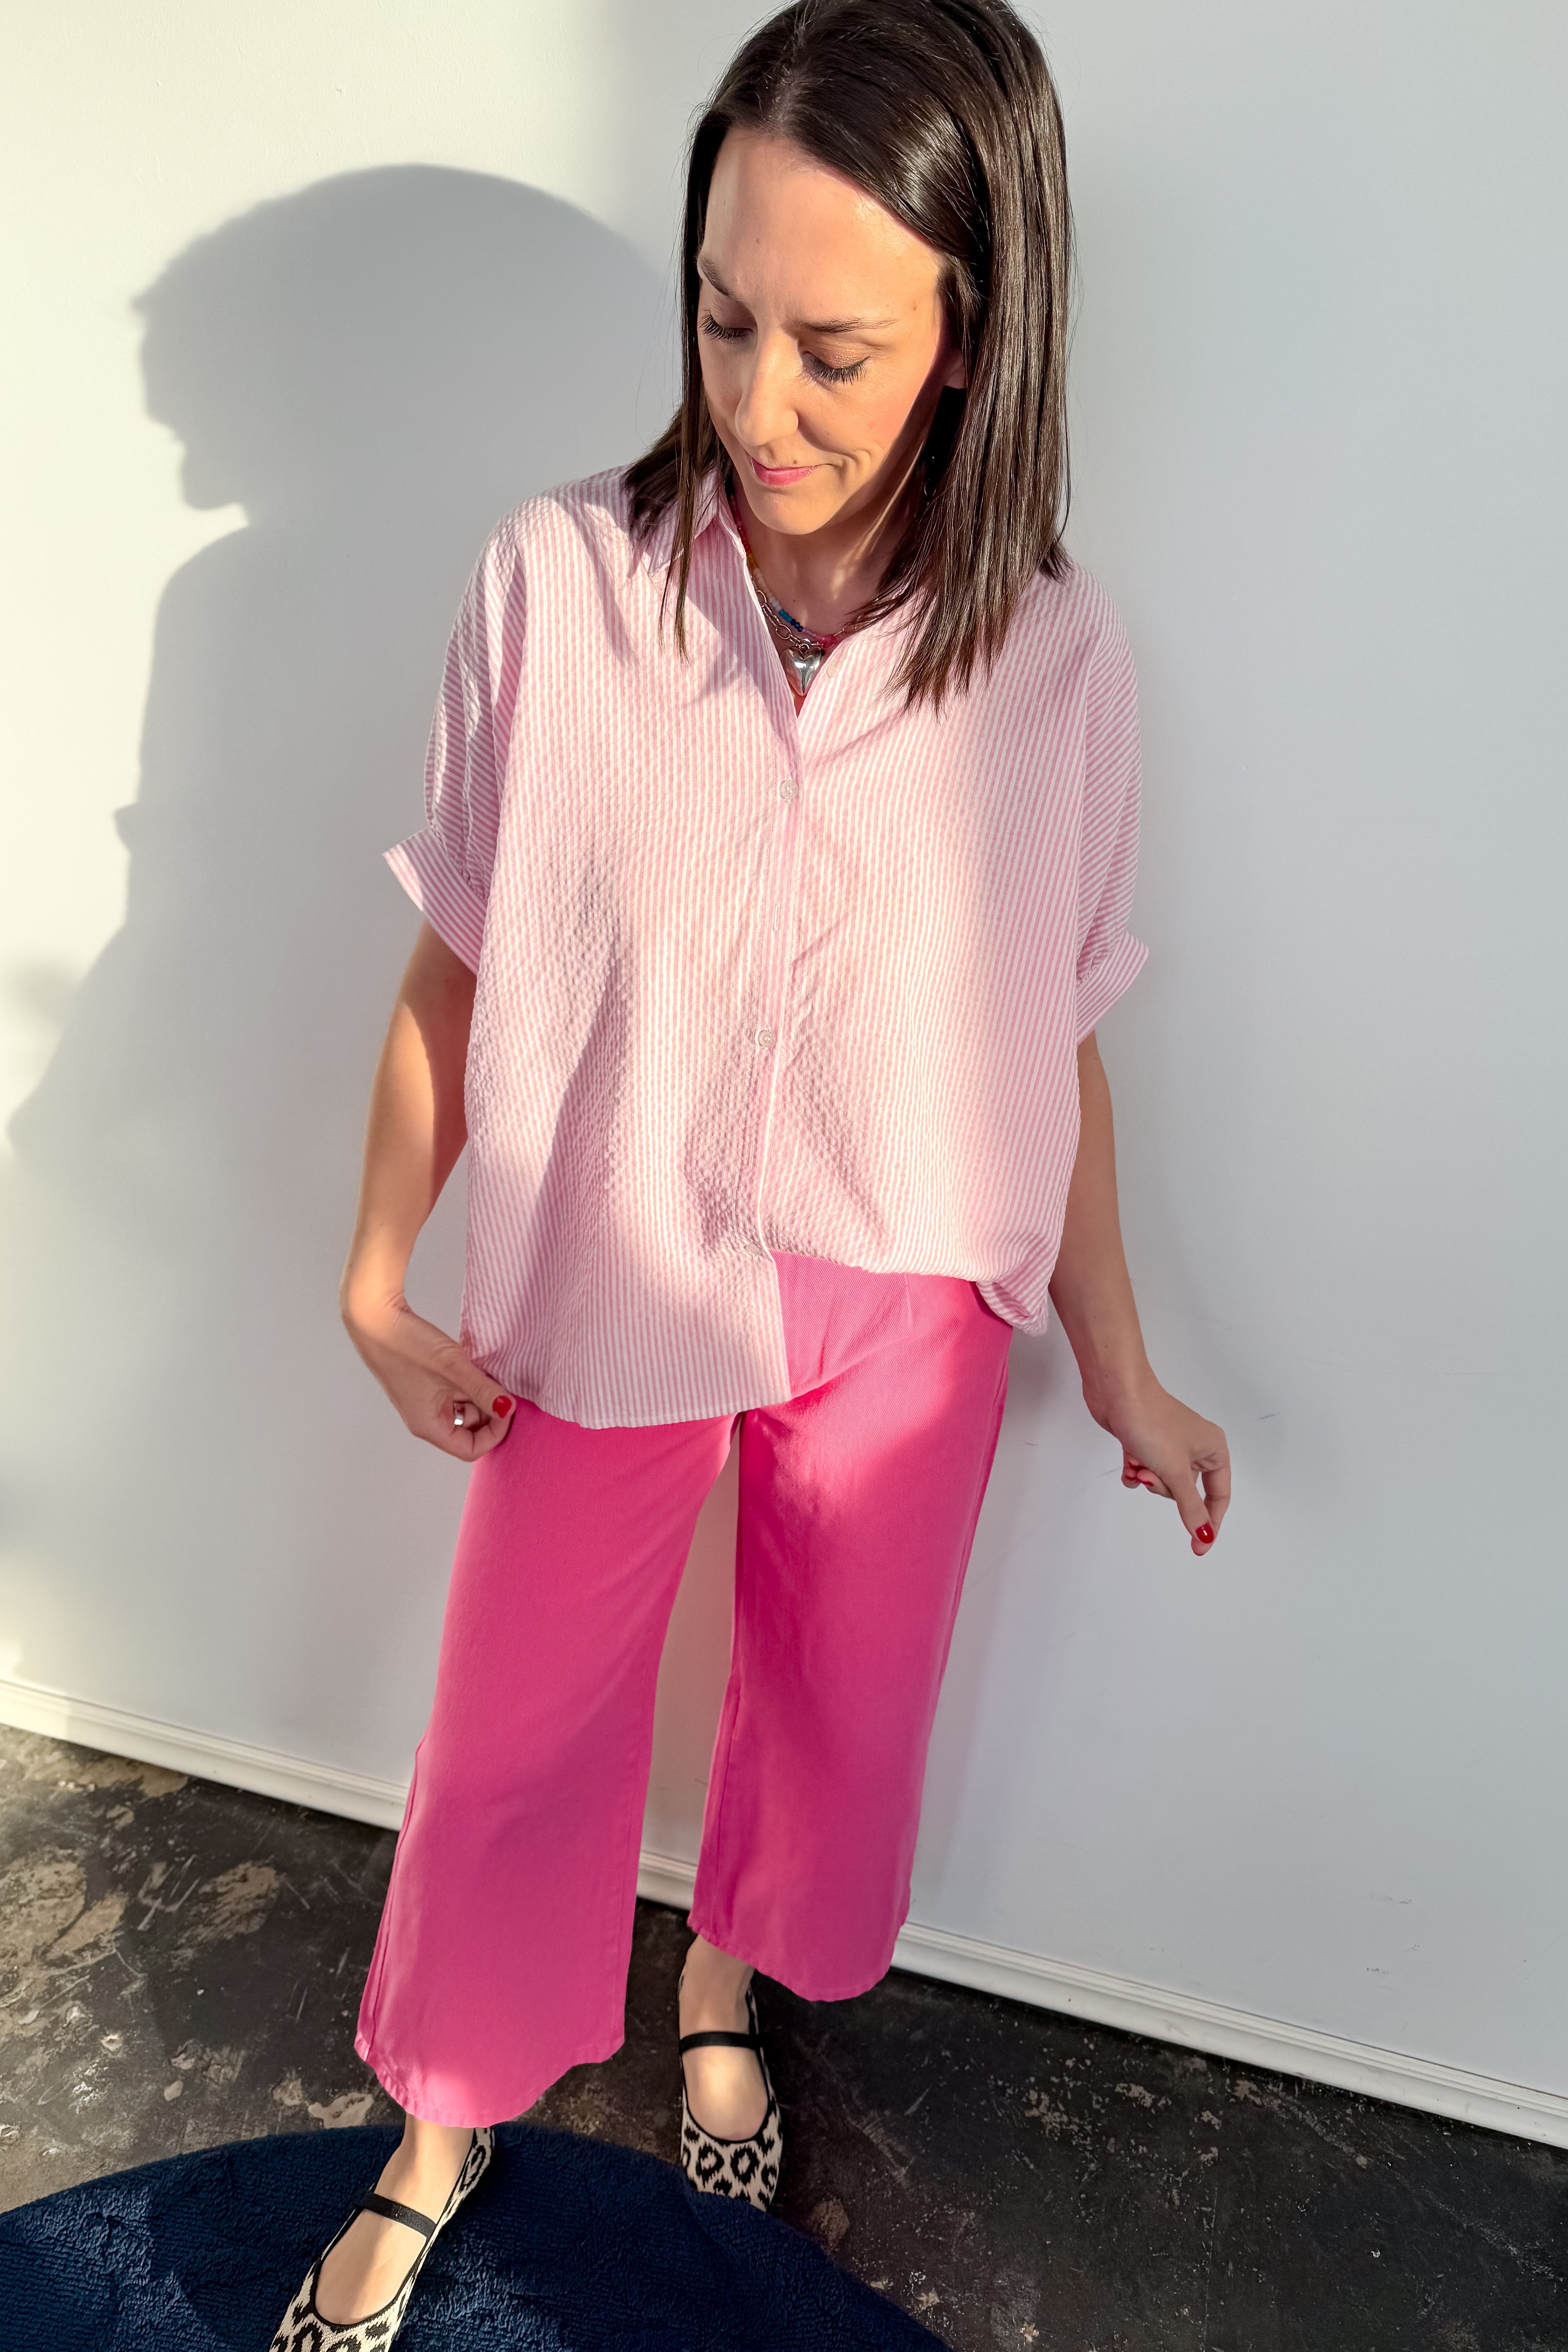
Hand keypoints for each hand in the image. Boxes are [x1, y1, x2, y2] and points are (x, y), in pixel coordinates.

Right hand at [342, 1287, 515, 1459]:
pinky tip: (474, 1368)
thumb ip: (484, 1391)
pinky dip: (467, 1386)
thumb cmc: (408, 1345)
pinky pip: (453, 1395)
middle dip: (489, 1414)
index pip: (470, 1449)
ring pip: (462, 1411)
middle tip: (504, 1389)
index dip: (495, 1433)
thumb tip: (509, 1408)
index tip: (508, 1407)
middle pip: (468, 1432)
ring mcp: (423, 1402)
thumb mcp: (454, 1370)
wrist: (374, 1318)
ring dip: (479, 1398)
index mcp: (429, 1426)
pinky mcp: (423, 1385)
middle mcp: (425, 1420)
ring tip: (488, 1375)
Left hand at [1089, 1376, 1229, 1555]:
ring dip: (1148, 1478)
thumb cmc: (1152, 1423)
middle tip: (1151, 1473)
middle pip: (1186, 1491)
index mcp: (1213, 1449)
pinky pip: (1144, 1471)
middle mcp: (1195, 1446)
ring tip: (1138, 1462)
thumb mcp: (1175, 1471)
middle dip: (1165, 1488)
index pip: (1219, 1495)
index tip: (1198, 1547)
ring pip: (1163, 1482)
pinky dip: (1135, 1471)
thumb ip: (1191, 1506)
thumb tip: (1205, 1535)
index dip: (1210, 1522)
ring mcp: (1169, 1444)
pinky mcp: (1145, 1442)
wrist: (1116, 1391)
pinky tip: (1128, 1461)